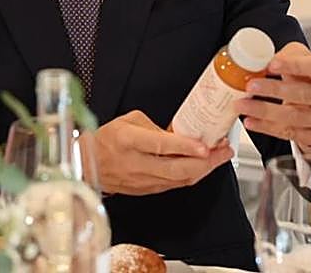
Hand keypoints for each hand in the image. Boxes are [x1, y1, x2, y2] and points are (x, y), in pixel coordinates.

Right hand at [78, 110, 232, 195]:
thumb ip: (155, 127)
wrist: (88, 163)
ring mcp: (142, 180)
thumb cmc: (106, 140)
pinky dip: (191, 176)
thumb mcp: (128, 121)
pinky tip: (201, 168)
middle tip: (223, 151)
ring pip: (179, 180)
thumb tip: (180, 134)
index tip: (205, 145)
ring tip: (219, 158)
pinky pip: (174, 185)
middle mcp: (135, 163)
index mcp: (128, 140)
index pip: (160, 145)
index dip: (185, 147)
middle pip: (176, 168)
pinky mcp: (147, 190)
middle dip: (205, 162)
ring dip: (203, 170)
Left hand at [236, 42, 310, 153]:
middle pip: (304, 94)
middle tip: (250, 86)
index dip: (295, 66)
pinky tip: (251, 121)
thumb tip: (265, 59)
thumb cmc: (310, 78)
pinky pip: (289, 132)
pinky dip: (266, 127)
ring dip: (264, 110)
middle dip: (273, 90)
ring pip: (295, 116)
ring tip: (242, 105)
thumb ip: (288, 55)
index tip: (272, 64)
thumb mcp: (303, 58)